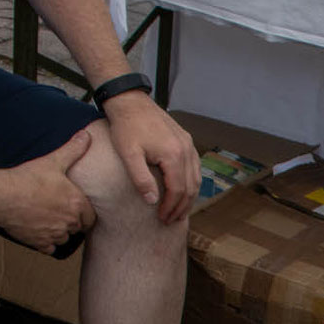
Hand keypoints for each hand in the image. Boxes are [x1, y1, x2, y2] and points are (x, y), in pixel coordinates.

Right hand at [0, 129, 95, 249]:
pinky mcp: (40, 243)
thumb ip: (73, 149)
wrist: (2, 196)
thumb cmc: (28, 178)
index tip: (76, 209)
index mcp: (77, 203)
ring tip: (49, 220)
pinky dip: (46, 243)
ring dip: (60, 232)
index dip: (84, 213)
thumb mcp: (54, 161)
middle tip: (60, 212)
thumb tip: (87, 135)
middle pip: (78, 228)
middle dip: (72, 222)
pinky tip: (39, 232)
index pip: (91, 217)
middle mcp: (69, 221)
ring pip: (64, 238)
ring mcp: (55, 234)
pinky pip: (49, 249)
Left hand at [104, 94, 199, 224]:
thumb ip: (141, 179)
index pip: (178, 190)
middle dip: (182, 207)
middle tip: (171, 220)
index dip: (171, 207)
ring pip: (196, 178)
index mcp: (173, 155)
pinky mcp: (186, 140)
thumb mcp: (129, 155)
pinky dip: (191, 182)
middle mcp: (186, 150)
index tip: (162, 218)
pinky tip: (184, 190)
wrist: (130, 102)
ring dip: (189, 197)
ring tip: (179, 210)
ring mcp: (188, 144)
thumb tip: (153, 201)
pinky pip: (195, 167)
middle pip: (190, 187)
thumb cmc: (126, 127)